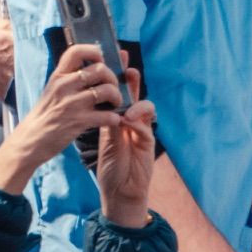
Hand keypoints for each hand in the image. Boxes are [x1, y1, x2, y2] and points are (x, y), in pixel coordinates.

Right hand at [0, 44, 127, 196]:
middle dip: (114, 79)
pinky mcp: (78, 122)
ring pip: (108, 90)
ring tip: (114, 105)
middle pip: (101, 69)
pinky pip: (108, 115)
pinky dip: (115, 118)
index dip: (95, 51)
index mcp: (58, 76)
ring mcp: (71, 104)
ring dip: (117, 98)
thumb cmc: (46, 115)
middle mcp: (64, 86)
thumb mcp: (52, 91)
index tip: (102, 62)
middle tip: (112, 90)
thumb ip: (69, 78)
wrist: (29, 141)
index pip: (76, 50)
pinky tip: (111, 120)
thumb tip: (95, 65)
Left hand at [96, 69, 156, 227]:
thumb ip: (109, 122)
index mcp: (120, 120)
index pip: (121, 95)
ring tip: (127, 106)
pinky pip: (145, 128)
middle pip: (135, 96)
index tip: (116, 60)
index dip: (120, 78)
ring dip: (137, 104)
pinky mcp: (148, 144)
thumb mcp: (106, 141)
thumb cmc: (112, 168)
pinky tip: (129, 121)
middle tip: (127, 67)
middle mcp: (133, 123)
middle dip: (132, 81)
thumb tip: (103, 101)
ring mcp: (142, 132)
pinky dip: (138, 122)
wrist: (121, 192)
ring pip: (145, 109)